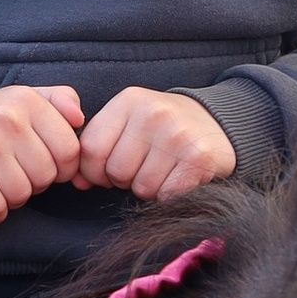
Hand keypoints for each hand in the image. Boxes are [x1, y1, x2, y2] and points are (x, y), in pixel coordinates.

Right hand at [0, 84, 83, 221]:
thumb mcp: (28, 100)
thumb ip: (61, 100)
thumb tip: (79, 118)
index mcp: (27, 100)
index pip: (70, 151)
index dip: (62, 168)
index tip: (45, 165)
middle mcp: (6, 118)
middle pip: (46, 176)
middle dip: (35, 183)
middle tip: (15, 172)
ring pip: (21, 194)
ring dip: (12, 198)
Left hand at [74, 87, 235, 201]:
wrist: (219, 124)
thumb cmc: (164, 129)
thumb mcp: (129, 124)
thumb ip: (97, 148)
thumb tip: (77, 181)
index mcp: (128, 101)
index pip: (90, 150)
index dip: (95, 170)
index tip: (110, 170)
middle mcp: (152, 113)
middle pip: (115, 172)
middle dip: (126, 180)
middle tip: (145, 167)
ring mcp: (177, 135)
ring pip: (140, 188)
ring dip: (149, 189)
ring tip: (163, 171)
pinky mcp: (198, 158)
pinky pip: (166, 196)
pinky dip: (170, 196)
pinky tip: (178, 179)